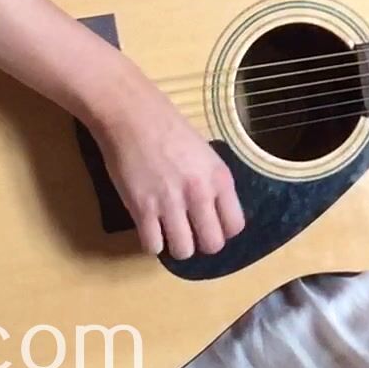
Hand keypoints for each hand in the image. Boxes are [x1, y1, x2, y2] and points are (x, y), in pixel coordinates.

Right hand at [88, 82, 246, 259]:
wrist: (133, 116)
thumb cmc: (170, 130)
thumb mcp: (206, 155)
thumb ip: (212, 184)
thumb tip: (214, 214)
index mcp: (220, 178)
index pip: (235, 226)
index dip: (223, 231)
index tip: (212, 225)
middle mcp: (200, 193)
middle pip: (212, 244)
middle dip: (202, 244)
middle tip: (190, 233)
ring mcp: (170, 203)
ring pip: (183, 251)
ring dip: (176, 247)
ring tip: (169, 233)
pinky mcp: (142, 209)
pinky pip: (152, 246)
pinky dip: (152, 243)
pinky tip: (150, 229)